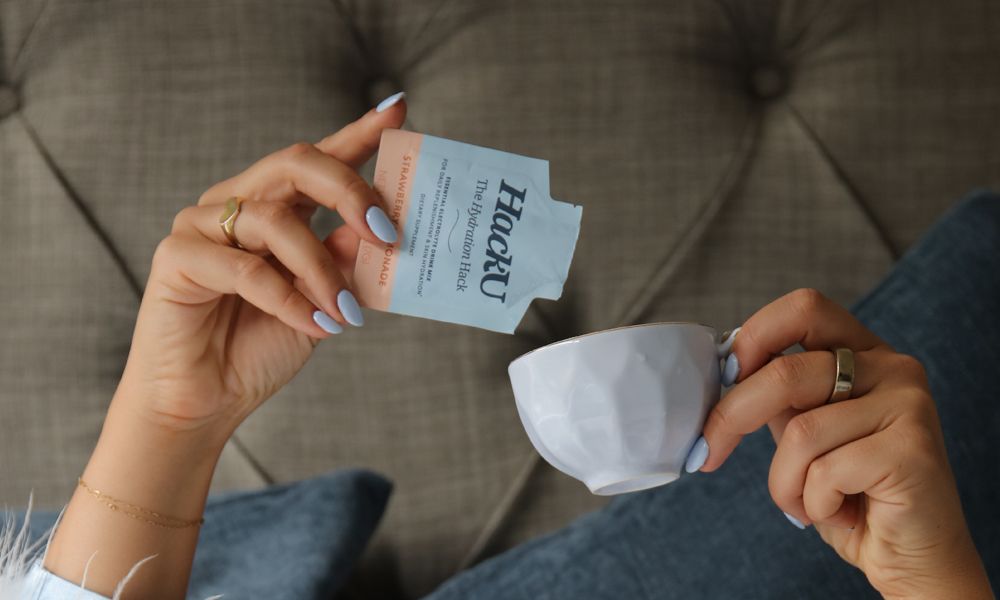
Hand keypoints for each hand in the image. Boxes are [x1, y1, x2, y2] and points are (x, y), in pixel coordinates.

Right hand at [43, 96, 407, 597]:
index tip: (399, 110)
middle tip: (389, 232)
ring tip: (347, 311)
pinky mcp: (178, 257)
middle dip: (350, 191)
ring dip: (322, 268)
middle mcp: (238, 204)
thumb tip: (384, 230)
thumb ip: (347, 262)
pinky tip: (314, 325)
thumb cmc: (260, 346)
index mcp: (275, 208)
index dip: (358, 133)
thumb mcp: (324, 301)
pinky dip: (287, 298)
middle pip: (296, 164)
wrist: (207, 401)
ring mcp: (203, 225)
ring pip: (275, 219)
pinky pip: (245, 267)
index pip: (320, 160)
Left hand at [698, 289, 990, 598]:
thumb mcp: (805, 432)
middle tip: (707, 453)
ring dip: (784, 483)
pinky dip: (814, 503)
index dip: (754, 337)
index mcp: (864, 352)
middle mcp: (893, 367)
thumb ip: (778, 395)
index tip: (724, 376)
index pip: (803, 308)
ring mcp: (909, 404)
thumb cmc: (849, 494)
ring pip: (800, 432)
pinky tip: (842, 513)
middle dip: (732, 417)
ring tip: (809, 503)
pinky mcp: (913, 450)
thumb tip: (723, 370)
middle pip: (786, 371)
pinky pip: (825, 471)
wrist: (911, 556)